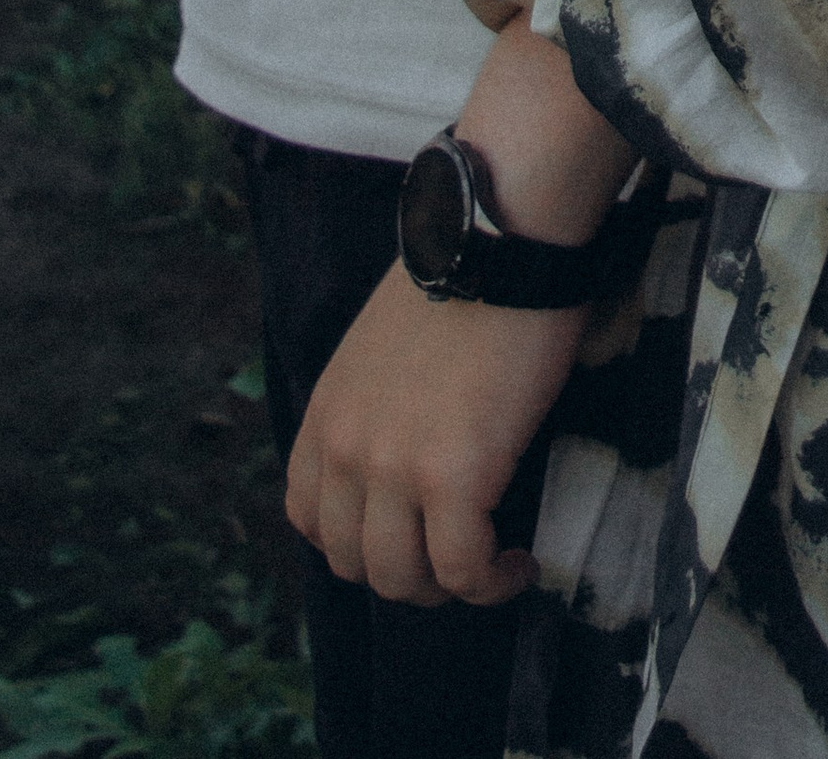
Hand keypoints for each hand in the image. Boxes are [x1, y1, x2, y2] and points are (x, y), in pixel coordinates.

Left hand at [286, 260, 584, 606]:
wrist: (503, 239)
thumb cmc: (465, 274)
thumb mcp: (384, 344)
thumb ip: (376, 402)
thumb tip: (415, 437)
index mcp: (326, 414)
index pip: (308, 519)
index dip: (358, 543)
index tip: (407, 534)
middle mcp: (345, 450)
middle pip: (353, 563)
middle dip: (407, 573)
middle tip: (456, 554)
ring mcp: (394, 468)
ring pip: (403, 581)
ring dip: (447, 588)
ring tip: (489, 565)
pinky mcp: (453, 477)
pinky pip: (464, 570)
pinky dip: (492, 583)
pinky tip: (518, 564)